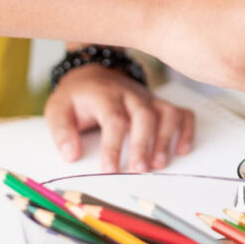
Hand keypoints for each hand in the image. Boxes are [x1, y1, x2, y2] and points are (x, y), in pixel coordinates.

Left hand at [45, 64, 194, 172]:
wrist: (93, 73)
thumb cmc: (78, 96)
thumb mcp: (57, 108)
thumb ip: (61, 131)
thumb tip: (71, 155)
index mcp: (105, 95)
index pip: (114, 119)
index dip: (113, 145)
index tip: (109, 169)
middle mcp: (131, 94)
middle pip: (144, 116)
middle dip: (143, 144)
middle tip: (139, 170)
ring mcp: (148, 98)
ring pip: (166, 113)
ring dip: (166, 139)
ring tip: (159, 164)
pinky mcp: (159, 103)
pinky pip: (181, 112)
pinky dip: (186, 130)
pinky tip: (183, 149)